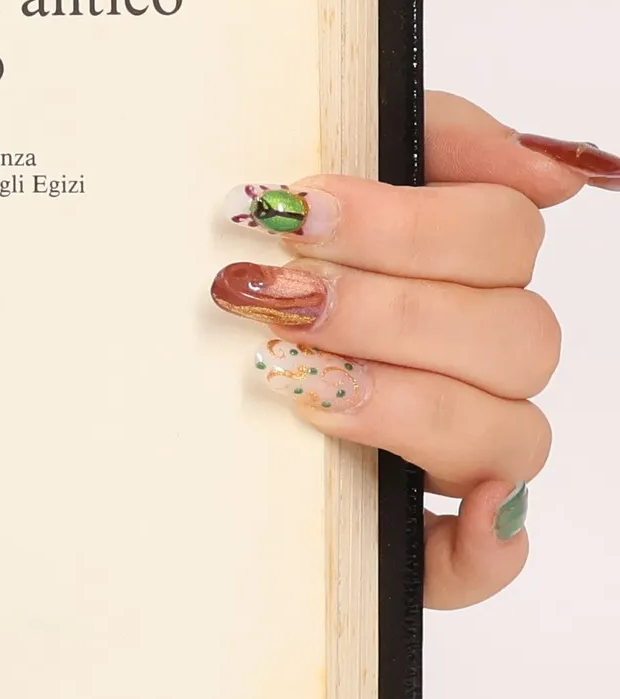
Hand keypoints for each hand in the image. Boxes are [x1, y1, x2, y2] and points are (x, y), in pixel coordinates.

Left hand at [214, 91, 607, 609]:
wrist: (146, 407)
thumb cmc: (243, 279)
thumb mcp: (303, 192)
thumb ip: (421, 141)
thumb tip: (553, 170)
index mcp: (459, 271)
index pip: (503, 230)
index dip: (405, 220)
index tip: (293, 206)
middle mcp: (477, 360)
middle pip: (514, 329)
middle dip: (385, 307)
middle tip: (276, 298)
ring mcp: (461, 452)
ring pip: (511, 429)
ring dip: (406, 399)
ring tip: (297, 378)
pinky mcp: (427, 540)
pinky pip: (492, 557)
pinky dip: (484, 546)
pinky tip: (456, 516)